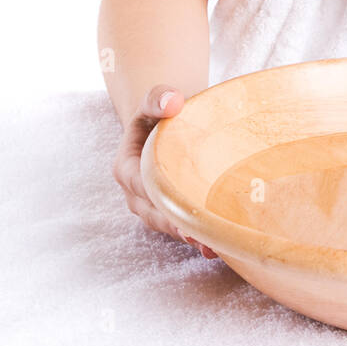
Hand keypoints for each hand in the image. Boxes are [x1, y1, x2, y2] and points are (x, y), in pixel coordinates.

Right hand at [112, 85, 217, 258]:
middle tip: (198, 236)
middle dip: (176, 225)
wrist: (171, 123)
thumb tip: (173, 100)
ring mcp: (154, 207)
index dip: (157, 197)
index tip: (176, 205)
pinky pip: (183, 228)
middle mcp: (137, 194)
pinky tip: (219, 247)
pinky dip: (199, 237)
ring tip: (212, 247)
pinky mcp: (173, 213)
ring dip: (189, 237)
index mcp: (126, 167)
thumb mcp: (155, 100)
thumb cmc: (161, 112)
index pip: (140, 185)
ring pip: (169, 226)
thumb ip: (158, 97)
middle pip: (155, 214)